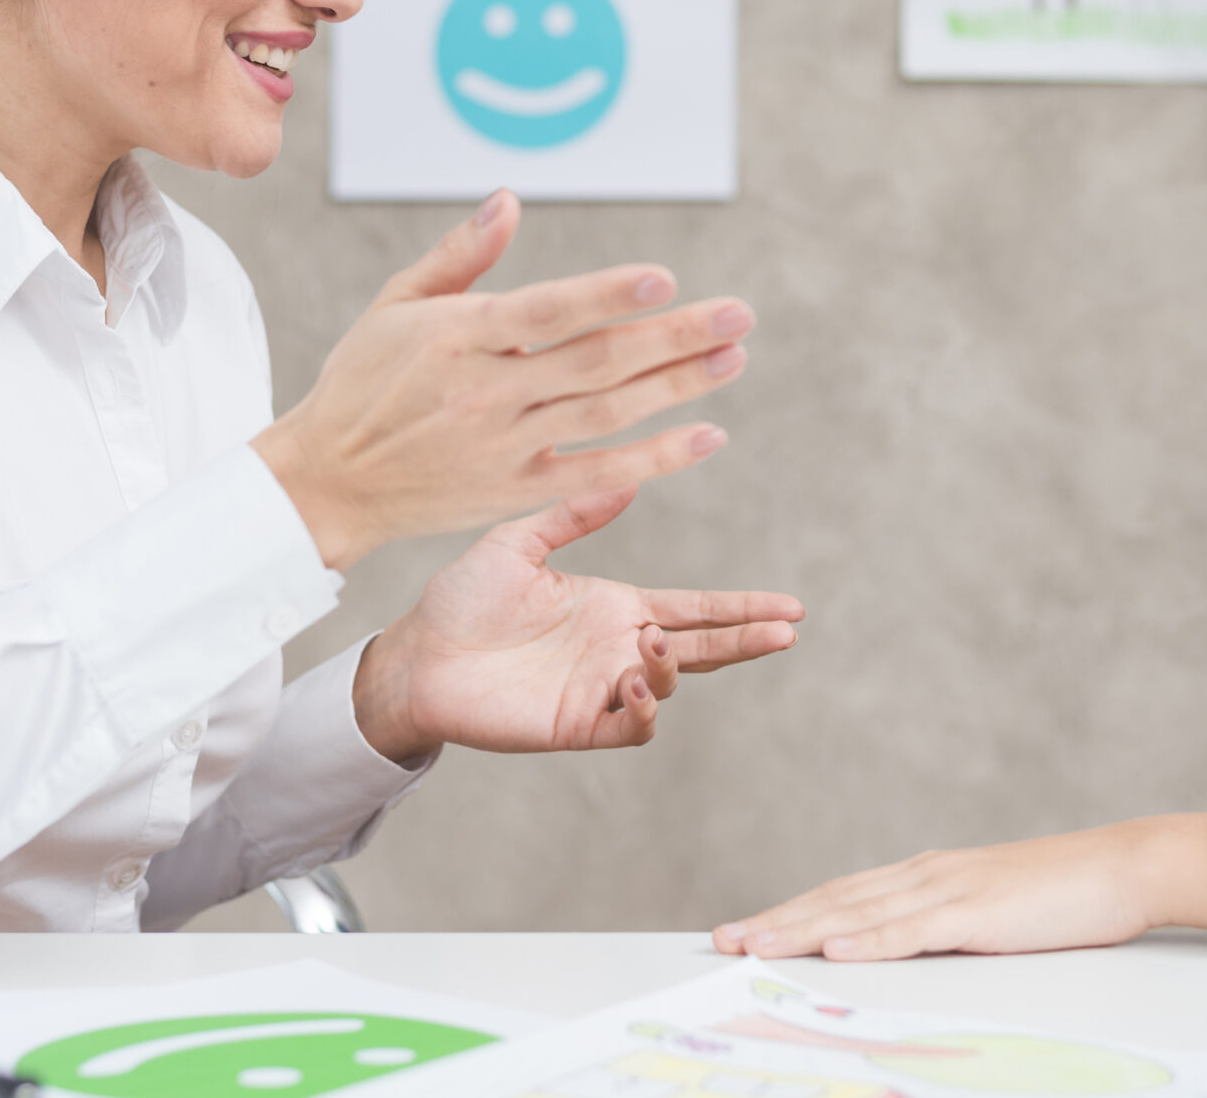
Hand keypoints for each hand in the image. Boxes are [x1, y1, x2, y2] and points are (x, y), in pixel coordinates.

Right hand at [252, 191, 751, 568]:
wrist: (325, 481)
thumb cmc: (363, 381)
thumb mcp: (396, 305)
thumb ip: (459, 255)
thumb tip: (510, 199)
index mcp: (457, 338)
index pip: (546, 312)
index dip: (606, 295)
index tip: (665, 278)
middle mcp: (485, 392)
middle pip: (595, 361)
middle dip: (674, 336)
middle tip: (738, 314)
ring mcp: (503, 447)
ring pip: (606, 413)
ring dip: (677, 386)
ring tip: (733, 358)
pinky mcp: (513, 491)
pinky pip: (597, 474)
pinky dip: (655, 457)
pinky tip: (706, 434)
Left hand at [351, 488, 803, 761]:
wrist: (415, 654)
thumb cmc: (462, 598)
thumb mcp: (519, 542)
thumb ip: (574, 513)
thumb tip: (630, 479)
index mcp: (615, 604)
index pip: (695, 607)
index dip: (741, 607)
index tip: (791, 607)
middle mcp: (617, 647)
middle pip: (701, 647)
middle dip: (745, 640)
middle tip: (786, 632)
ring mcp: (599, 688)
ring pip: (667, 687)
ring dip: (672, 667)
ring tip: (651, 646)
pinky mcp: (574, 724)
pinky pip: (629, 727)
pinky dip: (642, 710)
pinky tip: (630, 682)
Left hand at [710, 814, 1206, 960]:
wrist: (1126, 867)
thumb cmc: (1065, 896)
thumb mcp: (991, 915)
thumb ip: (945, 927)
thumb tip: (902, 952)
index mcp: (928, 876)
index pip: (844, 897)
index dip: (791, 912)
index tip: (746, 929)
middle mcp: (928, 874)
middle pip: (836, 900)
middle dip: (776, 919)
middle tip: (722, 938)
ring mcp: (952, 890)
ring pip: (860, 913)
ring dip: (802, 928)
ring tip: (754, 944)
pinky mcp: (980, 911)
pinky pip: (914, 930)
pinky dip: (870, 941)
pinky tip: (835, 950)